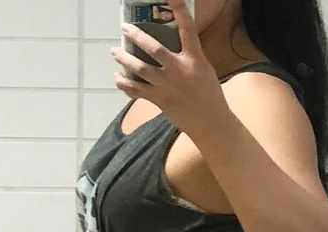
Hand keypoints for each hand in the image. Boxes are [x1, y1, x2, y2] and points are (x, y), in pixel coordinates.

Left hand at [112, 0, 229, 142]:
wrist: (212, 124)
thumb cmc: (210, 96)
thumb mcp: (204, 71)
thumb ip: (189, 57)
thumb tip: (172, 44)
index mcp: (195, 60)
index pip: (188, 30)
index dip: (180, 11)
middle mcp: (179, 70)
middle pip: (153, 49)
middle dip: (136, 36)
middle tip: (125, 29)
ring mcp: (167, 86)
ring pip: (140, 69)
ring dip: (124, 59)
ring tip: (115, 52)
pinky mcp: (160, 100)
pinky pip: (136, 90)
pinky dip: (125, 84)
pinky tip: (119, 78)